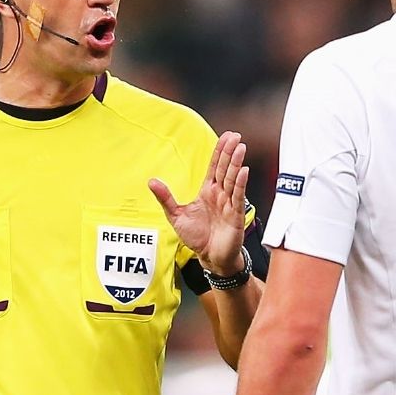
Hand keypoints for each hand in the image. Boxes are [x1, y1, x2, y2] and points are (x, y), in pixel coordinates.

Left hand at [152, 132, 248, 277]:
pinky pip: (238, 196)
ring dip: (236, 163)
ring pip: (232, 179)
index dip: (220, 151)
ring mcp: (229, 203)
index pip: (214, 167)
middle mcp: (220, 195)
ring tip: (240, 148)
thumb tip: (152, 181)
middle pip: (225, 168)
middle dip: (230, 152)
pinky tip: (243, 171)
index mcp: (208, 192)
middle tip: (235, 136)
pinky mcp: (235, 214)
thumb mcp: (176, 215)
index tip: (226, 137)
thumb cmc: (197, 238)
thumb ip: (166, 198)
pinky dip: (240, 183)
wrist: (209, 258)